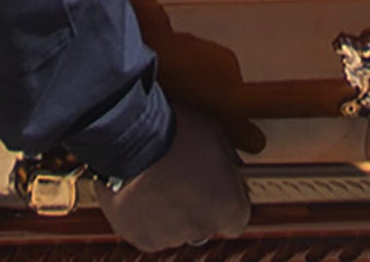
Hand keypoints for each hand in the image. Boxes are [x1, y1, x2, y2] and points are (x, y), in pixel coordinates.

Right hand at [100, 102, 250, 251]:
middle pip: (204, 225)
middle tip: (182, 182)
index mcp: (229, 207)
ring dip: (171, 214)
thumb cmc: (179, 131)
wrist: (134, 136)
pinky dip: (146, 219)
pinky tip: (141, 194)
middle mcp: (203, 229)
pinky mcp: (142, 238)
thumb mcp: (217, 137)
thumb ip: (228, 165)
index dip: (225, 204)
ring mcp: (171, 236)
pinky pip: (148, 232)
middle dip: (197, 208)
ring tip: (158, 185)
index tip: (215, 190)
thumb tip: (230, 171)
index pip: (235, 220)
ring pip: (176, 231)